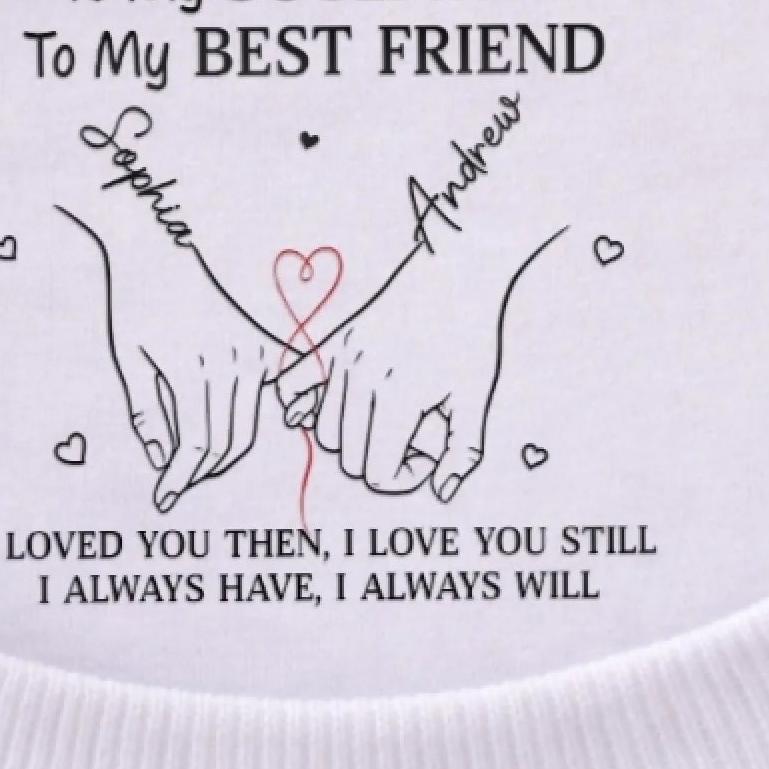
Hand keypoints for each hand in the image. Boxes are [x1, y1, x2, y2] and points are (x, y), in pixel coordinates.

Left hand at [55, 202, 282, 512]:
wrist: (161, 248)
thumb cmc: (138, 303)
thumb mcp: (129, 359)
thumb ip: (147, 414)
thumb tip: (164, 460)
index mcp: (193, 368)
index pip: (195, 444)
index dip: (180, 478)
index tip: (163, 497)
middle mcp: (231, 361)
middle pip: (228, 442)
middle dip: (202, 470)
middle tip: (179, 481)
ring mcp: (253, 350)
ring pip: (250, 424)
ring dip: (223, 451)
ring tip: (195, 460)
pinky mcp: (264, 342)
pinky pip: (269, 395)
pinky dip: (254, 418)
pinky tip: (230, 428)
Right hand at [276, 226, 563, 502]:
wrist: (454, 275)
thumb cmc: (468, 339)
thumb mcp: (476, 399)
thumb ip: (462, 452)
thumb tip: (440, 492)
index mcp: (401, 398)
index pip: (378, 473)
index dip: (406, 475)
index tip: (428, 453)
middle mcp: (364, 379)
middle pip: (348, 458)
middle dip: (379, 459)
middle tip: (411, 436)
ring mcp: (342, 358)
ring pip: (324, 431)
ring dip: (350, 438)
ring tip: (382, 420)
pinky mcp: (332, 341)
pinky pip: (292, 384)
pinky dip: (297, 403)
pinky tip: (316, 408)